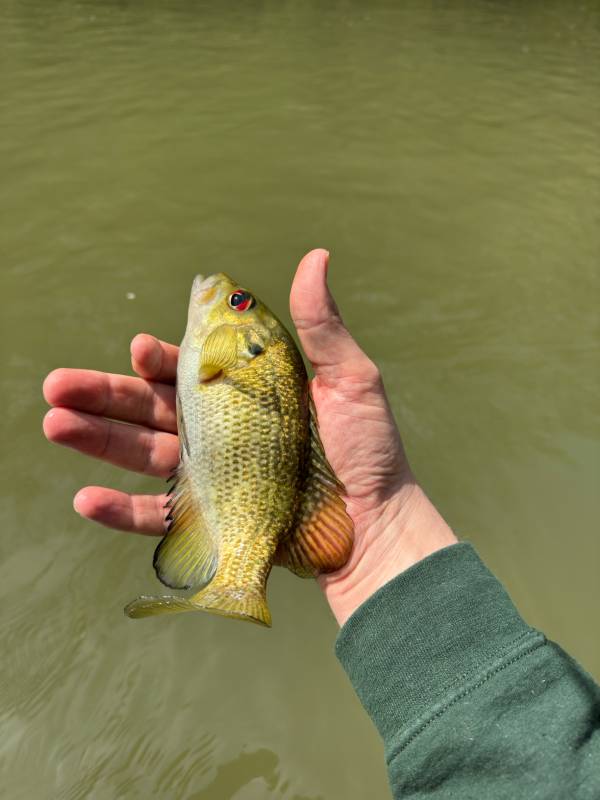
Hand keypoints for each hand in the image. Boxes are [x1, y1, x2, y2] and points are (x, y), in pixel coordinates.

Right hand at [43, 250, 455, 624]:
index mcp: (246, 393)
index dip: (160, 358)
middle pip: (152, 407)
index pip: (191, 368)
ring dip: (97, 440)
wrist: (377, 529)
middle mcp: (223, 431)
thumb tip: (316, 255)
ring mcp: (212, 476)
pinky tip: (86, 498)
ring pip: (143, 453)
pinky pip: (158, 516)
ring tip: (54, 425)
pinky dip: (121, 510)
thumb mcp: (350, 380)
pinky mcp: (212, 521)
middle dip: (104, 395)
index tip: (140, 349)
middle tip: (57, 386)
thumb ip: (322, 326)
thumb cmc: (369, 451)